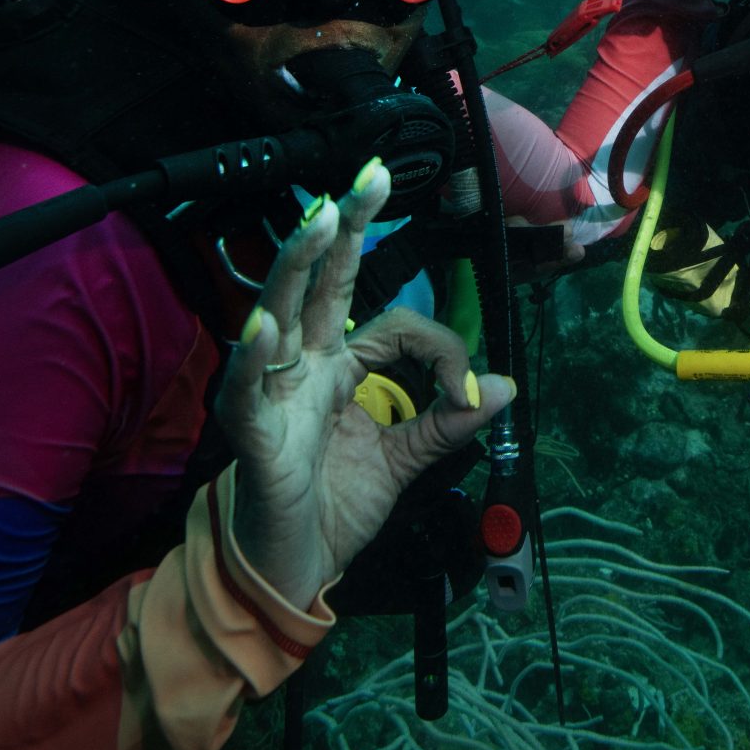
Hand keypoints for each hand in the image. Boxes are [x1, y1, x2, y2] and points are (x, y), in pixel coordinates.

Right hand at [215, 160, 514, 607]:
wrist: (292, 572)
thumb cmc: (333, 508)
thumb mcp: (406, 461)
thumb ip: (447, 422)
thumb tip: (504, 385)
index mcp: (339, 366)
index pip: (390, 322)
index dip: (439, 347)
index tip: (470, 390)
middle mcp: (303, 367)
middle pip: (322, 284)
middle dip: (345, 228)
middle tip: (372, 176)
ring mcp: (273, 394)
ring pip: (279, 315)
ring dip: (298, 267)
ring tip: (322, 221)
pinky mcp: (250, 433)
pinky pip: (246, 389)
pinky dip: (252, 359)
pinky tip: (262, 327)